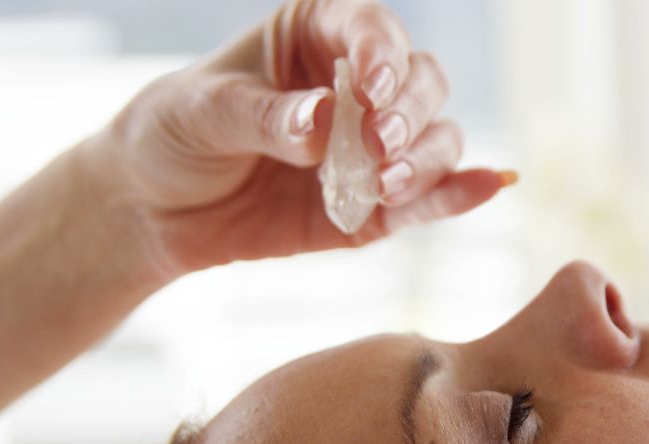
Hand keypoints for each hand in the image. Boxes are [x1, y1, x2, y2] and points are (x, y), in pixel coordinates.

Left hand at [95, 0, 511, 277]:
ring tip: (384, 182)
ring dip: (425, 158)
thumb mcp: (203, 112)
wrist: (158, 209)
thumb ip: (267, 116)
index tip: (370, 88)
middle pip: (422, 83)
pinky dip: (460, 193)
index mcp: (316, 38)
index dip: (383, 52)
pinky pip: (430, 197)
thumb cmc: (174, 136)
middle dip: (407, 112)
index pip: (372, 28)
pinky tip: (490, 185)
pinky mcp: (378, 204)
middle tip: (375, 143)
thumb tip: (327, 122)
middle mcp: (358, 87)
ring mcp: (372, 147)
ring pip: (437, 138)